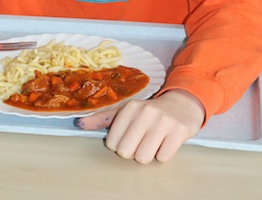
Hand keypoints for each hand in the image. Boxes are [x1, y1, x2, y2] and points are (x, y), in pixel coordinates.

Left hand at [77, 90, 204, 163]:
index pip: (113, 143)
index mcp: (130, 107)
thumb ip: (103, 118)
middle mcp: (146, 112)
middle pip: (127, 152)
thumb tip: (78, 124)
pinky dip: (164, 154)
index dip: (121, 145)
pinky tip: (166, 141)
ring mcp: (164, 121)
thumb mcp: (127, 111)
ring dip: (149, 154)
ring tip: (154, 141)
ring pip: (144, 157)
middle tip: (142, 140)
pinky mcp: (179, 130)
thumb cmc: (150, 112)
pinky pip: (163, 157)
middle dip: (134, 152)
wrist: (183, 104)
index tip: (130, 136)